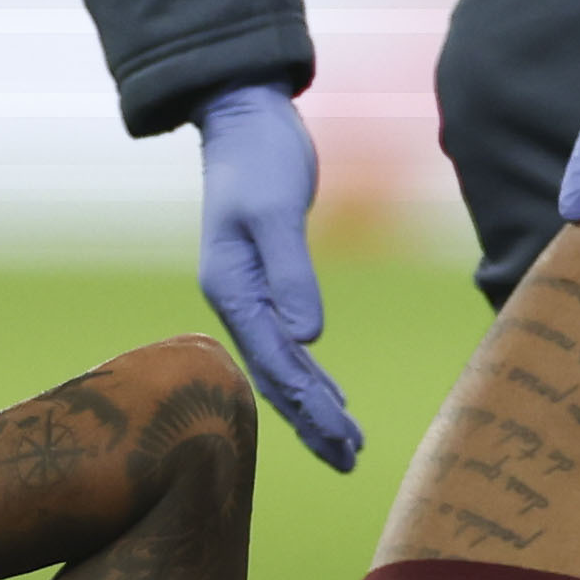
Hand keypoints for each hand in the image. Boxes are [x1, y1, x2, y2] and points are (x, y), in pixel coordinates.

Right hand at [196, 85, 361, 470]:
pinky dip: (312, 377)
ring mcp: (249, 296)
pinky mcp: (268, 285)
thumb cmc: (260, 157)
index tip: (339, 434)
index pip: (274, 360)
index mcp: (231, 289)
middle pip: (275, 377)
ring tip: (347, 448)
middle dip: (311, 421)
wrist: (244, 120)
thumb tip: (309, 338)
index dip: (307, 402)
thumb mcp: (277, 208)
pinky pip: (289, 346)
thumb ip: (291, 271)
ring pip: (283, 368)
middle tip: (348, 459)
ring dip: (314, 408)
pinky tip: (333, 399)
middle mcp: (235, 301)